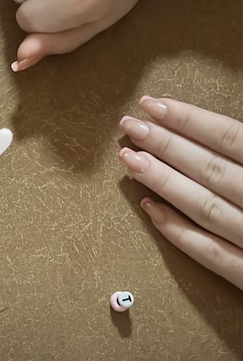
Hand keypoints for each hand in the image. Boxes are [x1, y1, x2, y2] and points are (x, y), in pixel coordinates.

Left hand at [120, 97, 242, 290]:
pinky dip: (180, 233)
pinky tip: (150, 210)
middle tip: (130, 125)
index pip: (231, 138)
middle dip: (165, 145)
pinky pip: (214, 256)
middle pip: (211, 169)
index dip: (190, 120)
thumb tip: (219, 126)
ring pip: (206, 208)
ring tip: (130, 159)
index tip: (154, 104)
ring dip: (164, 182)